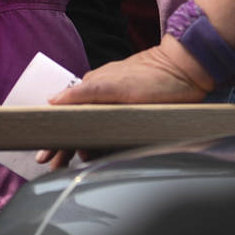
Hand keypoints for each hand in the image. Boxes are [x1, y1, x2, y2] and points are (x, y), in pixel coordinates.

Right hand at [35, 41, 212, 169]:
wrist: (189, 69)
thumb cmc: (154, 76)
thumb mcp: (115, 85)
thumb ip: (84, 93)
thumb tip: (52, 102)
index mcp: (95, 88)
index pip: (68, 116)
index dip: (56, 136)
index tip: (45, 156)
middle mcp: (104, 96)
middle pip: (79, 125)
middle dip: (64, 146)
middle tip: (52, 166)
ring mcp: (119, 103)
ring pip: (94, 129)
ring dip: (82, 146)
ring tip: (71, 163)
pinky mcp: (135, 111)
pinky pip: (112, 129)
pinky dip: (103, 142)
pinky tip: (98, 152)